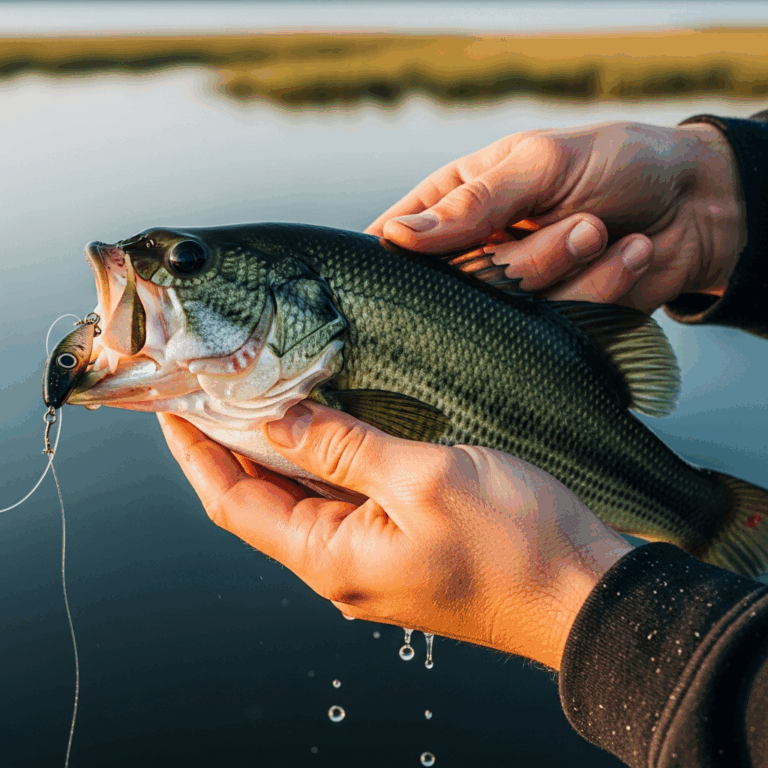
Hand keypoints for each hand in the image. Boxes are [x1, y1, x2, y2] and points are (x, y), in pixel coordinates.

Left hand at [158, 404, 631, 669]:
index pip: (234, 502)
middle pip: (263, 502)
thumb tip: (277, 419)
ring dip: (278, 453)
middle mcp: (343, 567)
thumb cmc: (518, 545)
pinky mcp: (403, 548)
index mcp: (333, 558)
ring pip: (304, 501)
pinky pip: (344, 503)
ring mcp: (373, 561)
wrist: (588, 595)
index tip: (174, 408)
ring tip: (259, 399)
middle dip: (230, 446)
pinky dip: (324, 464)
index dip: (197, 453)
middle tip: (212, 391)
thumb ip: (342, 446)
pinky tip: (328, 429)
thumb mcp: (423, 477)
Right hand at [366, 121, 745, 312]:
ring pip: (510, 309)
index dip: (395, 262)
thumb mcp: (542, 162)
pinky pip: (559, 323)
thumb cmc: (618, 163)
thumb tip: (397, 236)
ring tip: (605, 229)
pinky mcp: (551, 324)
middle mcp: (476, 254)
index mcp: (457, 205)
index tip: (418, 270)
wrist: (694, 204)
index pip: (396, 242)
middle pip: (459, 286)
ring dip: (571, 266)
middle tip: (581, 222)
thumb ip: (473, 202)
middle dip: (528, 257)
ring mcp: (512, 294)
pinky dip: (602, 288)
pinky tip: (627, 255)